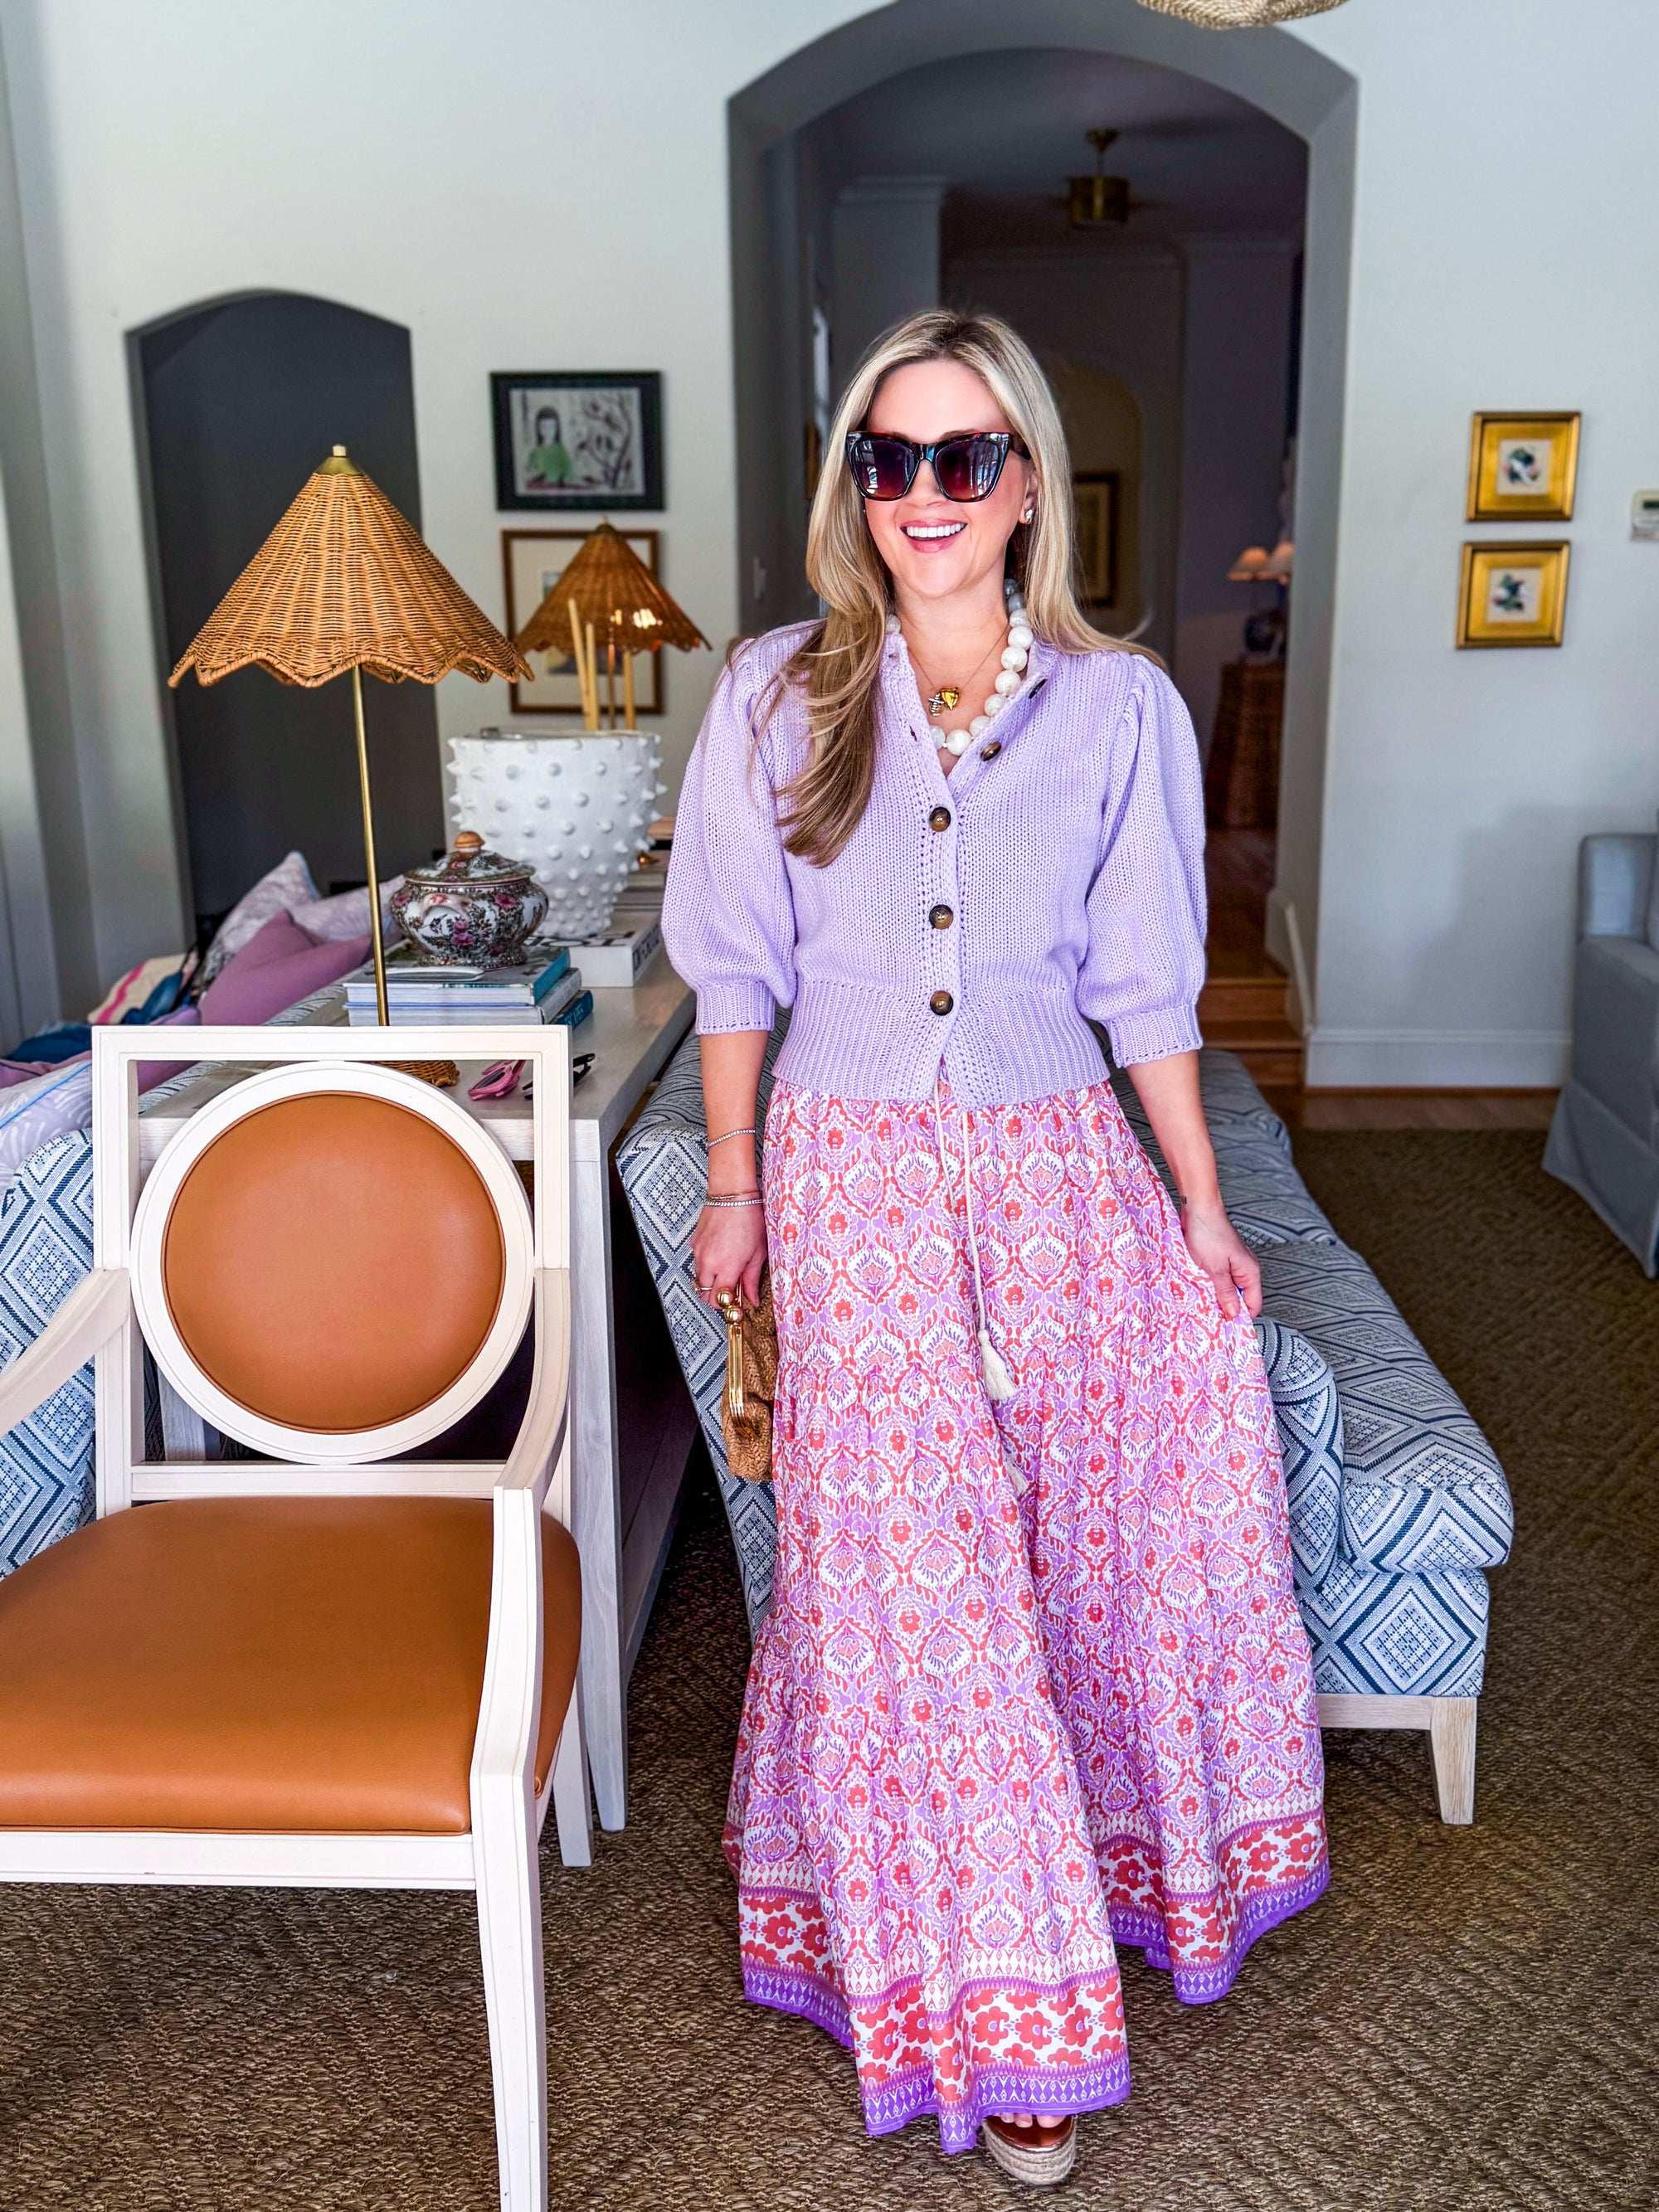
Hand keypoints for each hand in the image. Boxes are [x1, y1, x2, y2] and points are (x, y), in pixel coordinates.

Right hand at [691, 1202, 767, 1308]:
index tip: (737, 1304)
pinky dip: (706, 1266)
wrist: (732, 1195)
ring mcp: (699, 1253)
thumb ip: (752, 1279)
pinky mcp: (694, 1243)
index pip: (719, 1301)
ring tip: (727, 1271)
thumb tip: (751, 1298)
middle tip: (731, 1291)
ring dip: (711, 1281)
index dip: (728, 1306)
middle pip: (705, 1295)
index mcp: (726, 1268)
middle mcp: (708, 1263)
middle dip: (717, 1297)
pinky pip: (697, 1263)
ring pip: (699, 1279)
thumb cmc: (749, 1219)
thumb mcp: (758, 1253)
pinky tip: (720, 1256)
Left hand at [1181, 1199, 1260, 1320]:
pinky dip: (1211, 1285)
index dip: (1240, 1318)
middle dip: (1227, 1308)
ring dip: (1217, 1296)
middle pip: (1241, 1298)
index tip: (1226, 1329)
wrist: (1198, 1208)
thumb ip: (1225, 1293)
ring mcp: (1234, 1263)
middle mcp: (1246, 1268)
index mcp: (1250, 1272)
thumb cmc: (1208, 1234)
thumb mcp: (1215, 1269)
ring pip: (1229, 1288)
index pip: (1253, 1305)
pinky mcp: (1222, 1258)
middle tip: (1210, 1318)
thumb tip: (1234, 1314)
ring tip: (1203, 1303)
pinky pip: (1220, 1278)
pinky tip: (1200, 1288)